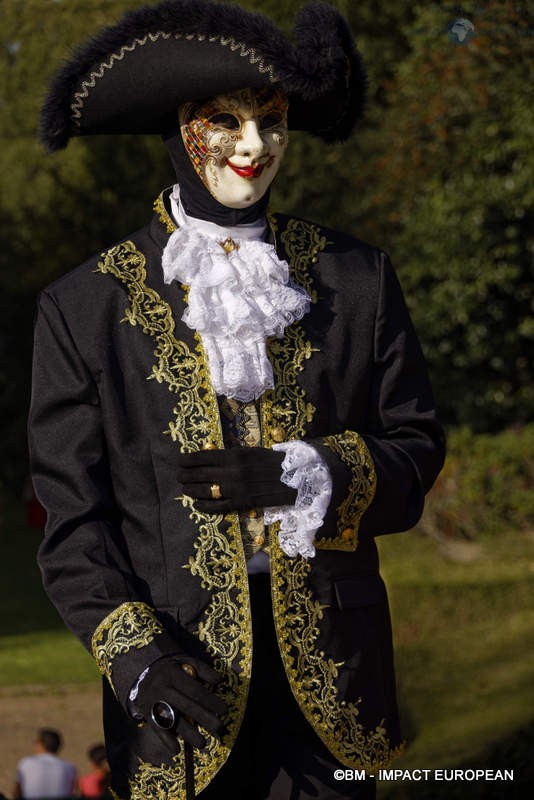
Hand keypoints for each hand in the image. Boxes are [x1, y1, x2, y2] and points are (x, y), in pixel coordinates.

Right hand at [135, 654, 226, 749]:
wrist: (143, 671)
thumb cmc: (172, 667)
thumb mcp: (186, 661)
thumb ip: (203, 670)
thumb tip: (219, 681)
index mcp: (173, 674)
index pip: (195, 690)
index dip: (210, 701)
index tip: (224, 710)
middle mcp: (163, 689)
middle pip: (186, 706)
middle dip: (204, 718)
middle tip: (219, 727)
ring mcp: (154, 703)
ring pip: (173, 720)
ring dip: (188, 734)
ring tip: (202, 743)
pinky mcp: (147, 714)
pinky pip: (157, 729)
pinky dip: (166, 741)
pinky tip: (176, 750)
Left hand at [176, 447, 297, 512]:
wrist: (294, 478)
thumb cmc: (271, 461)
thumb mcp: (250, 451)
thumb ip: (231, 455)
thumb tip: (209, 457)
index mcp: (234, 456)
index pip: (203, 457)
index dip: (188, 460)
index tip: (178, 461)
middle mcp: (233, 472)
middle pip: (200, 474)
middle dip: (185, 475)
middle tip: (178, 476)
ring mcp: (236, 489)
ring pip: (205, 491)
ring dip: (191, 490)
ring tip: (185, 488)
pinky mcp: (242, 503)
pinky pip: (218, 507)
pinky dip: (204, 507)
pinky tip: (197, 504)